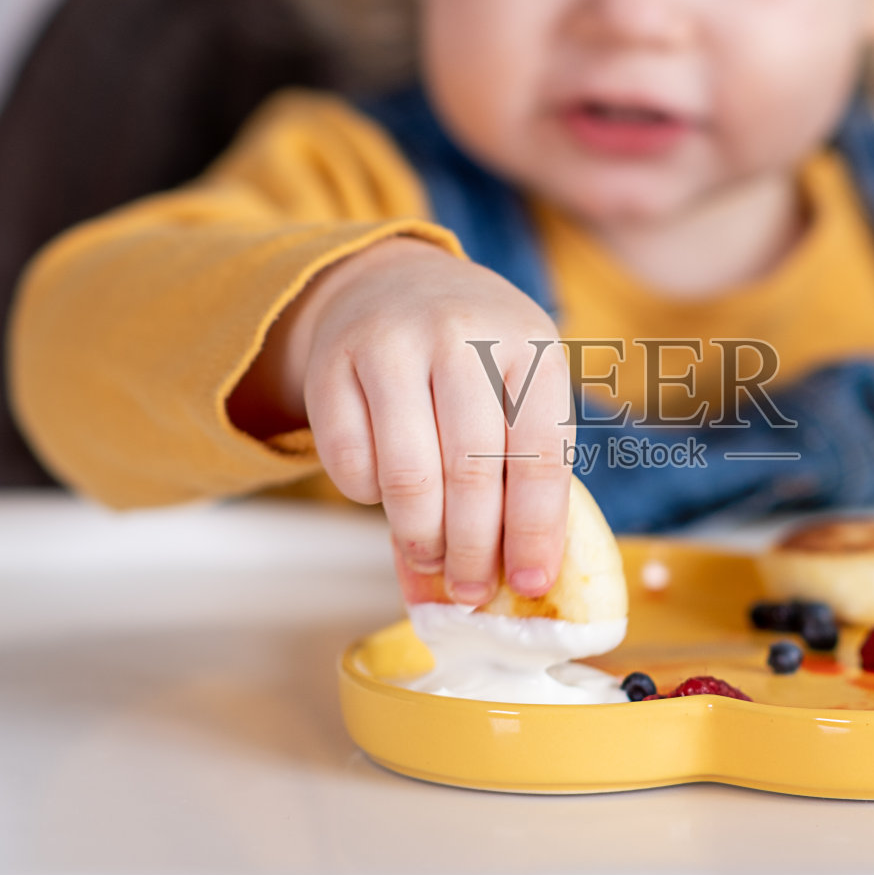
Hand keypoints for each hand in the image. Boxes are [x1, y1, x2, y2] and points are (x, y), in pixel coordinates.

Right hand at [230, 236, 574, 605]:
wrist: (399, 283)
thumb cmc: (477, 363)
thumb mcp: (518, 393)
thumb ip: (517, 478)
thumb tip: (516, 585)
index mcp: (531, 345)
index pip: (540, 454)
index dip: (535, 530)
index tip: (531, 583)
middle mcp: (463, 336)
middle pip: (472, 471)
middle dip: (473, 549)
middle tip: (471, 591)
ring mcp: (393, 342)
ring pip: (407, 473)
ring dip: (421, 536)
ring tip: (430, 558)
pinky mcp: (334, 362)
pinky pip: (349, 461)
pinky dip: (368, 497)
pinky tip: (386, 491)